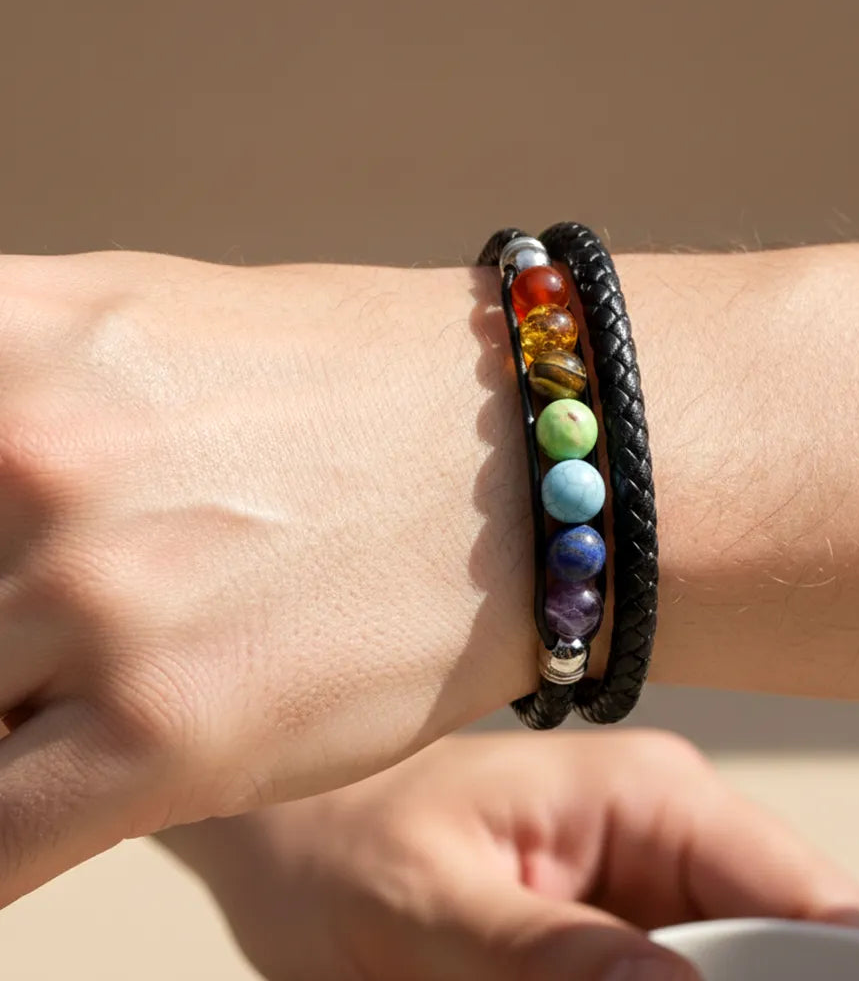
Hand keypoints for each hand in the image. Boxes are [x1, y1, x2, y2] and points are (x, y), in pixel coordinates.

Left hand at [0, 251, 536, 903]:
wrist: (529, 452)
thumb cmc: (357, 386)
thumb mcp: (146, 331)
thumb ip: (13, 396)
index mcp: (8, 343)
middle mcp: (32, 460)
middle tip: (33, 633)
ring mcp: (101, 600)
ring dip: (8, 711)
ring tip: (91, 685)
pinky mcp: (172, 733)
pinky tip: (41, 805)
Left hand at [163, 731, 858, 980]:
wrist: (287, 828)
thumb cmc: (338, 834)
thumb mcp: (427, 907)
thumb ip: (550, 958)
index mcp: (653, 795)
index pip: (809, 903)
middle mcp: (669, 830)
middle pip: (781, 955)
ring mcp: (644, 881)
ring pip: (729, 980)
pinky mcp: (609, 928)